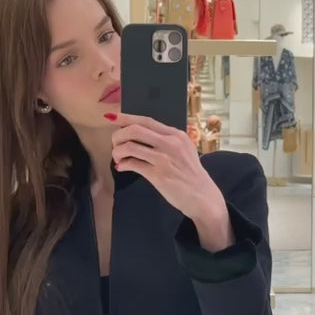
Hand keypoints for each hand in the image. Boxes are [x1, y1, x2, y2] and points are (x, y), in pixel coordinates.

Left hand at [107, 113, 225, 222]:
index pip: (146, 121)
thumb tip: (140, 137)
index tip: (112, 117)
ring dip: (118, 151)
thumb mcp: (185, 150)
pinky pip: (132, 164)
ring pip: (130, 146)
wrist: (202, 196)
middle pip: (135, 130)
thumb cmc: (191, 175)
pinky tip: (122, 167)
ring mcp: (164, 159)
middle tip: (115, 144)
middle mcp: (170, 143)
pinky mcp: (158, 175)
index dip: (126, 118)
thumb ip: (167, 141)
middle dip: (118, 136)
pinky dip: (123, 165)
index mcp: (176, 135)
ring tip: (118, 158)